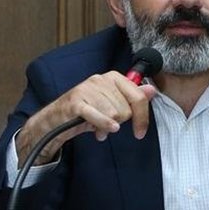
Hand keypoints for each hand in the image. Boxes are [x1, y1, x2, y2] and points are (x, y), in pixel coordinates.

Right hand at [15, 71, 156, 165]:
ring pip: (113, 114)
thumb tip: (152, 90)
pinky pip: (97, 116)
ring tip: (97, 126)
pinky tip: (104, 131)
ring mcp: (87, 89)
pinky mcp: (76, 102)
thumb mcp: (113, 104)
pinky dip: (103, 124)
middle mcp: (101, 79)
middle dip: (119, 122)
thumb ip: (132, 96)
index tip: (140, 132)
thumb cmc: (87, 111)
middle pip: (126, 109)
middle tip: (107, 124)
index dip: (142, 117)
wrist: (56, 119)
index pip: (138, 97)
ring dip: (106, 126)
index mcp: (113, 77)